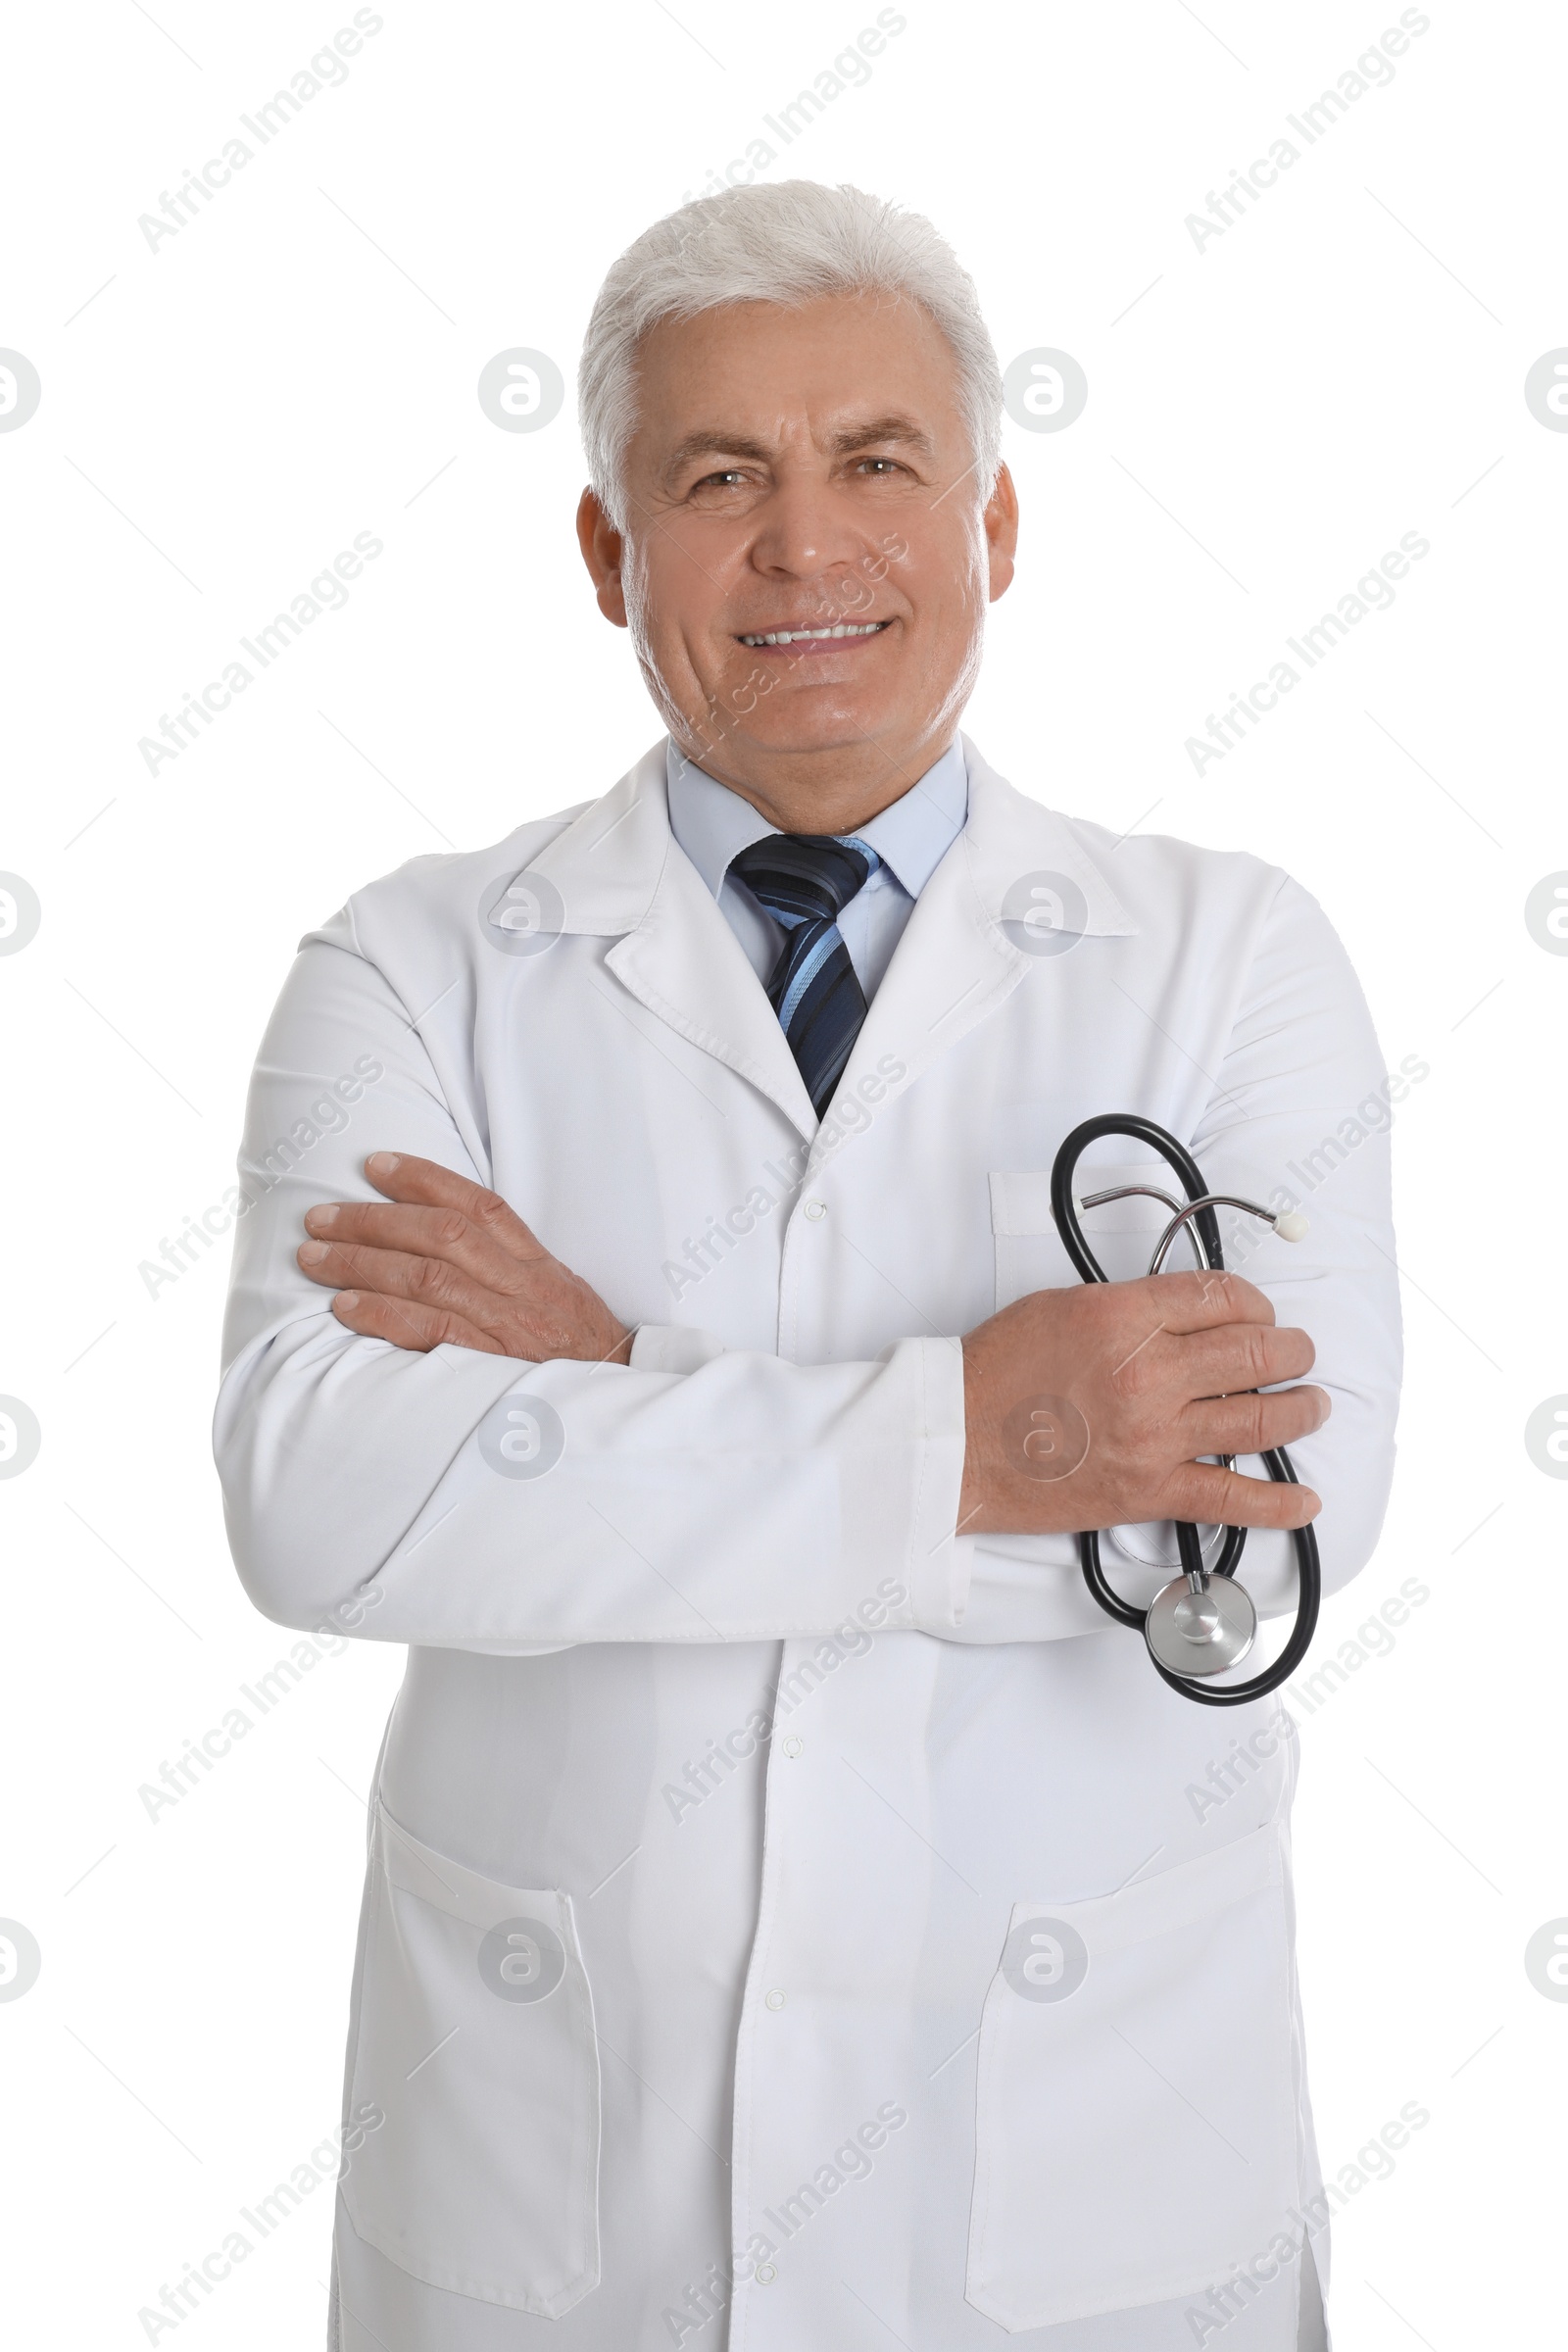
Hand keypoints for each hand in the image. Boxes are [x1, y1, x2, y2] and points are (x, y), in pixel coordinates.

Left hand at [297, 1153, 633, 1364]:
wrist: (620, 1415)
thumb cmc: (583, 1361)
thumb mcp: (561, 1301)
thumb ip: (513, 1273)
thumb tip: (448, 1247)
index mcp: (541, 1266)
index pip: (481, 1206)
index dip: (426, 1179)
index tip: (377, 1165)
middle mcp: (525, 1288)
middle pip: (442, 1234)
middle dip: (373, 1220)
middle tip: (319, 1218)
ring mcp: (512, 1326)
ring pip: (428, 1275)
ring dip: (362, 1262)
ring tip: (314, 1259)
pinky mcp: (495, 1366)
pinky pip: (431, 1331)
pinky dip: (382, 1314)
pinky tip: (344, 1307)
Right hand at [958, 1269, 1327, 1537]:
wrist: (956, 1442)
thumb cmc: (995, 1374)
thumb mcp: (1062, 1307)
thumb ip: (1130, 1306)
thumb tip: (1182, 1312)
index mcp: (1125, 1316)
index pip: (1222, 1297)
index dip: (1256, 1303)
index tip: (1259, 1313)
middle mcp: (1148, 1372)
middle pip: (1256, 1352)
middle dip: (1292, 1350)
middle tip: (1298, 1354)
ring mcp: (1154, 1435)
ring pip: (1259, 1418)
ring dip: (1300, 1410)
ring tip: (1312, 1404)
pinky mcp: (1149, 1489)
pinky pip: (1232, 1498)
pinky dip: (1278, 1502)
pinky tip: (1304, 1499)